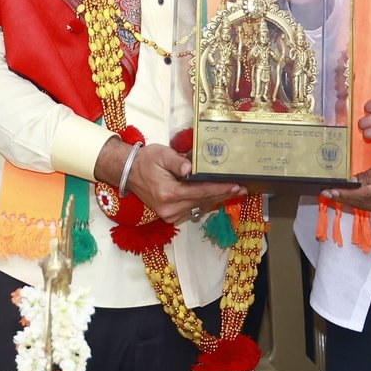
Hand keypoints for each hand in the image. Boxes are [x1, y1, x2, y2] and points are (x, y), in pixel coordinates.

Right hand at [126, 144, 242, 225]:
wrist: (129, 172)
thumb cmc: (146, 161)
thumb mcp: (161, 154)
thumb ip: (177, 161)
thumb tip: (190, 168)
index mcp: (168, 193)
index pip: (200, 192)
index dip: (219, 188)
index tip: (235, 185)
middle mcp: (170, 208)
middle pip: (203, 201)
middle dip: (222, 194)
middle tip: (242, 188)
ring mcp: (169, 215)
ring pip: (199, 206)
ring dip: (215, 198)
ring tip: (232, 190)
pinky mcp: (169, 216)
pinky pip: (192, 209)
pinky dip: (204, 201)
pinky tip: (215, 194)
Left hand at [322, 146, 370, 216]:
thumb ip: (369, 176)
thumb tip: (351, 183)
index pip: (363, 195)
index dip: (345, 193)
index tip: (330, 190)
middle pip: (362, 204)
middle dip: (343, 198)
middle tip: (325, 193)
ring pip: (365, 207)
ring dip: (348, 201)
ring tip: (332, 194)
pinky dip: (358, 201)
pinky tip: (347, 196)